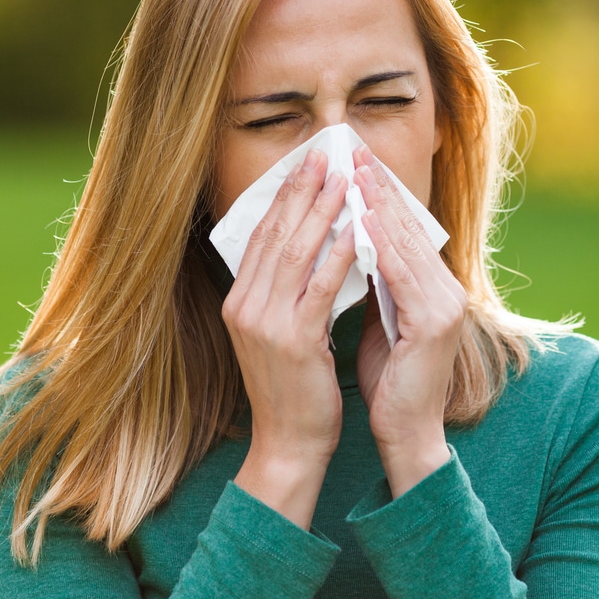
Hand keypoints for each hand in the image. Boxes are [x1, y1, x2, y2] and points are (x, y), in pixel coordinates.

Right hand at [223, 148, 358, 527]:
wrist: (289, 442)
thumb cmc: (293, 388)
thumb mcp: (280, 333)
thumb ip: (285, 293)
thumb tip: (309, 246)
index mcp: (239, 302)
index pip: (261, 236)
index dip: (284, 198)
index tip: (306, 165)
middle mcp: (245, 307)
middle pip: (275, 235)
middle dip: (302, 192)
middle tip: (325, 156)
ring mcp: (266, 324)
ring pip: (296, 253)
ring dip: (323, 212)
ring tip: (344, 181)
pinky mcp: (294, 341)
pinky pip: (320, 287)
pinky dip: (340, 254)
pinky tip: (359, 231)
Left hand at [353, 144, 466, 497]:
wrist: (407, 434)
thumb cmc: (390, 381)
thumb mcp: (380, 321)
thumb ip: (375, 284)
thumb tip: (350, 245)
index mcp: (435, 289)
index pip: (406, 230)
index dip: (379, 194)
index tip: (352, 162)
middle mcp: (447, 290)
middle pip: (410, 227)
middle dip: (378, 188)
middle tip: (351, 151)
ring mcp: (445, 305)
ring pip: (407, 244)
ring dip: (378, 205)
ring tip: (354, 172)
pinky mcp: (434, 323)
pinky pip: (403, 274)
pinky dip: (381, 245)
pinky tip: (362, 220)